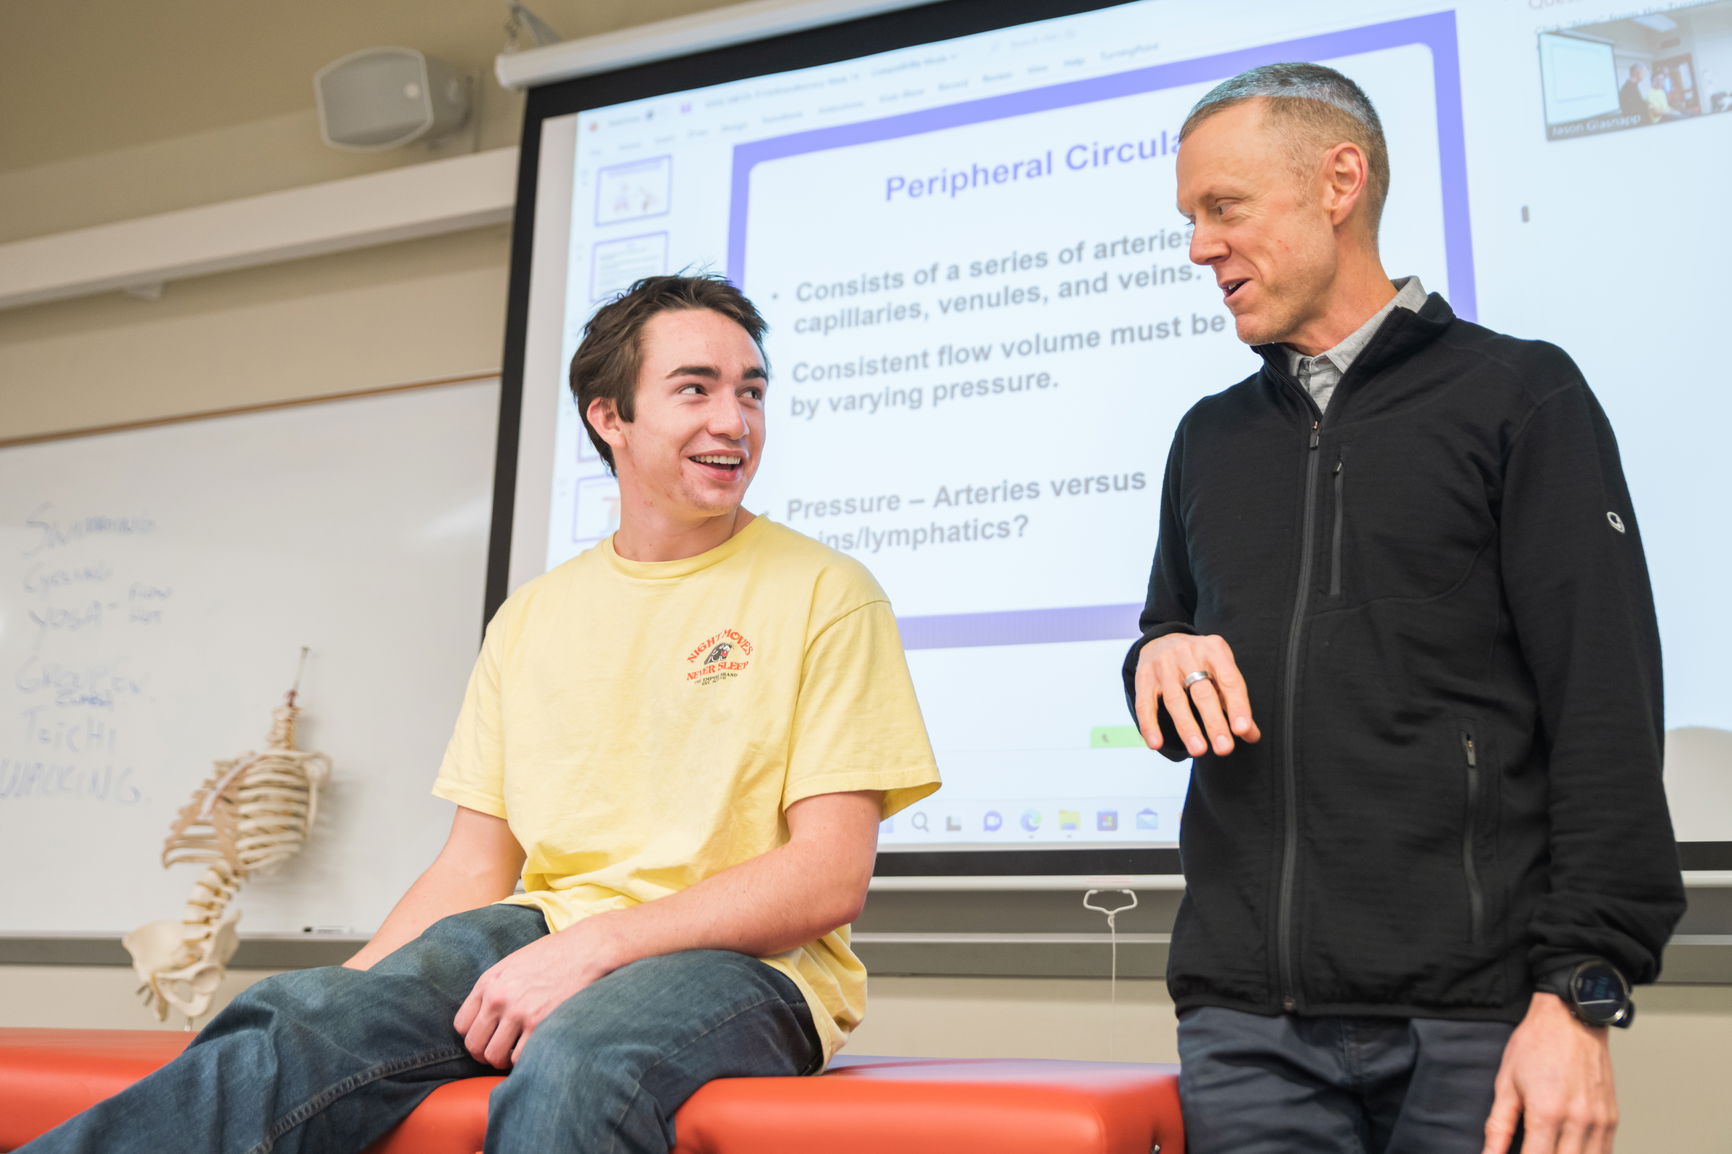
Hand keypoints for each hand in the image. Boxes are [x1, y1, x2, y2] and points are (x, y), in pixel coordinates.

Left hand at [453, 915, 623, 1067]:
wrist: (587, 950)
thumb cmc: (554, 955)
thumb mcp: (514, 963)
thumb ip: (495, 987)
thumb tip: (484, 1015)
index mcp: (489, 982)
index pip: (462, 1025)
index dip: (474, 1035)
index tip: (488, 1037)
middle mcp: (498, 998)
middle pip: (474, 1045)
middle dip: (486, 1053)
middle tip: (502, 1051)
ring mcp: (519, 1012)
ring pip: (494, 1056)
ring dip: (505, 1059)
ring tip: (518, 1051)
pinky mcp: (540, 1024)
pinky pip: (520, 1058)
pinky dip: (525, 1059)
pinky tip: (535, 1048)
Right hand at [1133, 633, 1259, 755]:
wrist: (1162, 639)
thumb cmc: (1200, 664)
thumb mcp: (1221, 672)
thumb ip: (1234, 702)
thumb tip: (1250, 735)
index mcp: (1214, 650)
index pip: (1229, 681)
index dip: (1237, 706)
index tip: (1242, 730)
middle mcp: (1188, 653)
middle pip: (1203, 692)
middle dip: (1214, 723)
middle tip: (1224, 748)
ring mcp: (1164, 664)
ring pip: (1175, 700)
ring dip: (1187, 728)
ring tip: (1199, 751)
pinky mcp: (1144, 676)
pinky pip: (1145, 703)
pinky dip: (1150, 725)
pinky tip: (1156, 744)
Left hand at [1482, 993, 1617, 1153]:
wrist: (1570, 1018)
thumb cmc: (1535, 1045)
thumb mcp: (1506, 1083)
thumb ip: (1498, 1126)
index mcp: (1547, 1113)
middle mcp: (1578, 1121)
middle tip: (1531, 1151)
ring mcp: (1599, 1122)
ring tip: (1547, 1150)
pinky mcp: (1612, 1119)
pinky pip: (1604, 1153)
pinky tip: (1568, 1151)